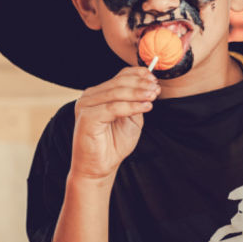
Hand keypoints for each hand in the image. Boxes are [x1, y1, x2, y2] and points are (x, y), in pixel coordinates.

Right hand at [68, 67, 158, 182]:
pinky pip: (113, 108)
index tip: (155, 79)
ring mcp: (86, 105)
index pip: (120, 76)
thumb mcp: (131, 118)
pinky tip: (146, 107)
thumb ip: (136, 102)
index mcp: (99, 93)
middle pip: (119, 82)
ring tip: (153, 96)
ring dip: (138, 93)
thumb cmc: (114, 143)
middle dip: (141, 84)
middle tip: (156, 89)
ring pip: (116, 93)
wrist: (100, 167)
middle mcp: (90, 96)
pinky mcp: (87, 117)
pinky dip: (132, 106)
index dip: (139, 75)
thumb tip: (149, 86)